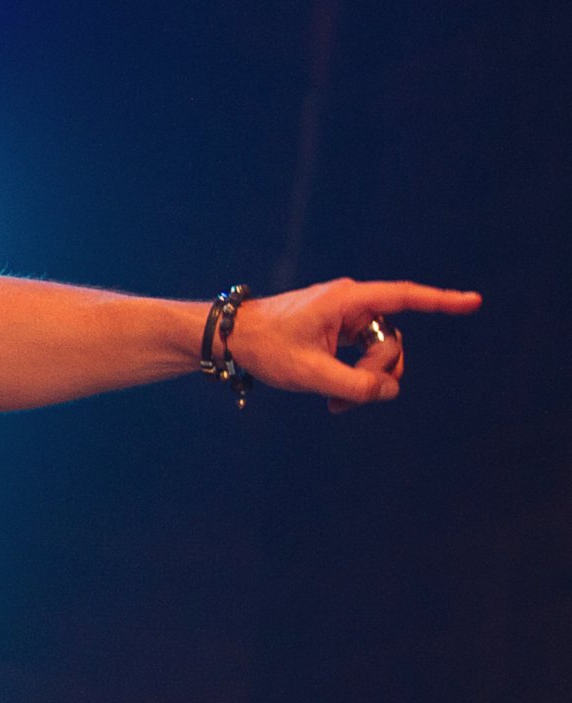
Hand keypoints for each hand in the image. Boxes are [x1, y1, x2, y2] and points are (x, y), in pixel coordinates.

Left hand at [226, 278, 480, 407]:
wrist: (229, 338)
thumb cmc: (265, 347)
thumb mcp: (310, 373)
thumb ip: (355, 385)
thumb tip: (390, 390)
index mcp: (346, 300)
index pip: (404, 298)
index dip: (441, 302)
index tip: (473, 303)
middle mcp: (350, 303)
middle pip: (391, 341)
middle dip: (378, 373)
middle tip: (347, 397)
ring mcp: (344, 318)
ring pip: (378, 353)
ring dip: (365, 381)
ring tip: (338, 404)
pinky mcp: (336, 331)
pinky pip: (361, 356)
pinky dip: (354, 379)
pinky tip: (336, 401)